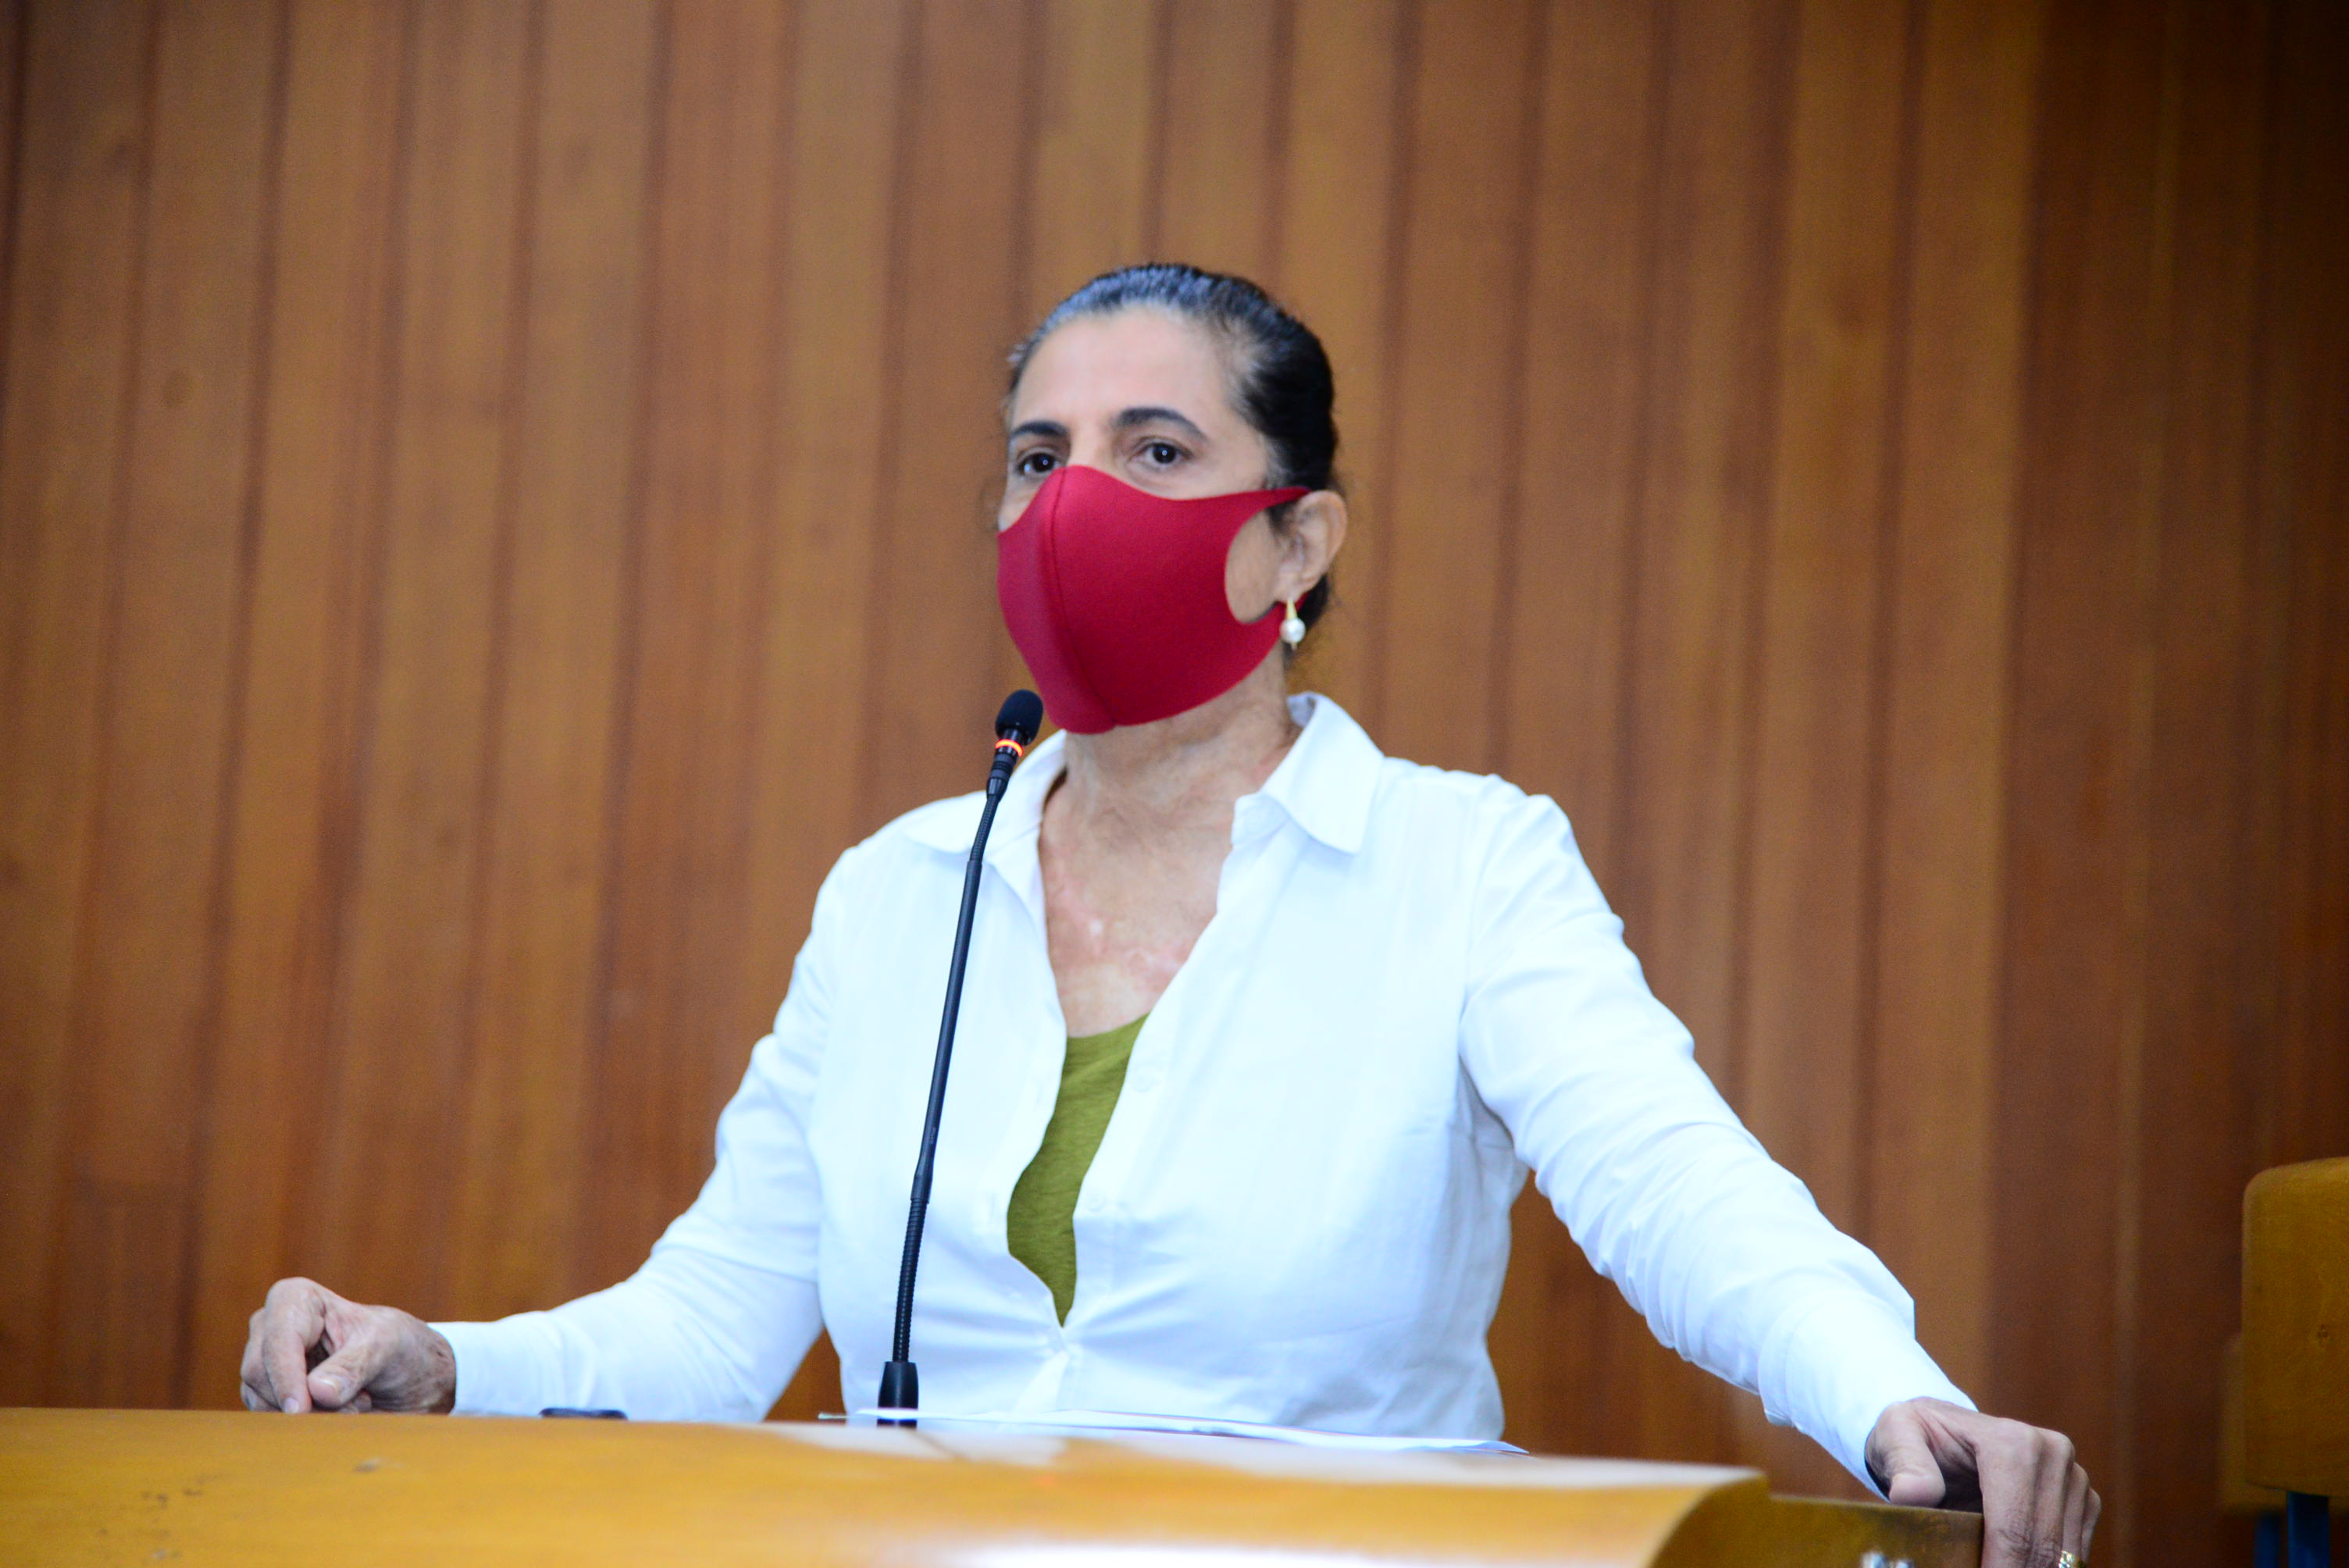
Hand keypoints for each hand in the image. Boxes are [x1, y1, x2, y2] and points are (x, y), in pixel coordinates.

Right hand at [240, 1277, 455, 1414]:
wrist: (408, 1374)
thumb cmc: (398, 1347)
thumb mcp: (386, 1348)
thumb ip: (353, 1367)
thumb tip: (317, 1392)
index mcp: (297, 1299)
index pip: (278, 1339)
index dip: (287, 1376)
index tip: (302, 1409)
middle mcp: (272, 1327)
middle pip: (260, 1373)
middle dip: (306, 1399)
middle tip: (358, 1404)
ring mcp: (267, 1361)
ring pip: (262, 1400)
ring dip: (310, 1415)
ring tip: (357, 1403)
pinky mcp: (269, 1393)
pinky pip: (270, 1418)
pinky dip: (305, 1424)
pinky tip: (340, 1412)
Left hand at [1867, 1397, 2097, 1566]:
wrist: (1942, 1429)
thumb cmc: (1916, 1435)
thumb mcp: (1895, 1437)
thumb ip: (1904, 1465)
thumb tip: (1911, 1493)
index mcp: (2013, 1442)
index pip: (2014, 1529)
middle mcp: (2052, 1453)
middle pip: (2042, 1546)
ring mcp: (2073, 1476)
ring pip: (2063, 1555)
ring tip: (1986, 1565)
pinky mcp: (2082, 1498)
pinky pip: (2074, 1553)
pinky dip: (2046, 1566)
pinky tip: (2010, 1562)